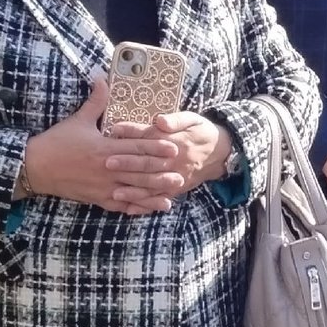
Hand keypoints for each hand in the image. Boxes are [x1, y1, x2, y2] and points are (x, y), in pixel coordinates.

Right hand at [22, 76, 180, 214]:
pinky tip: (150, 208)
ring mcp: (102, 187)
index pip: (135, 148)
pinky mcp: (97, 199)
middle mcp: (107, 169)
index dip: (156, 148)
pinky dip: (136, 207)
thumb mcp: (78, 119)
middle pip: (139, 171)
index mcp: (104, 148)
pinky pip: (121, 205)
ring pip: (133, 191)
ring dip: (153, 192)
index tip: (173, 147)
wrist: (35, 168)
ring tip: (172, 192)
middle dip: (161, 172)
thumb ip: (96, 100)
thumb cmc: (56, 142)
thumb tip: (102, 77)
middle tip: (181, 171)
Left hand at [105, 111, 232, 198]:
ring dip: (133, 189)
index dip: (132, 133)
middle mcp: (175, 161)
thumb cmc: (201, 132)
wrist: (220, 153)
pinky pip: (158, 198)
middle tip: (107, 162)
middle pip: (148, 163)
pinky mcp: (176, 188)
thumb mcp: (192, 119)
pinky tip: (128, 207)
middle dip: (127, 163)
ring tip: (114, 191)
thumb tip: (160, 120)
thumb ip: (176, 120)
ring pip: (152, 185)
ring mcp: (176, 177)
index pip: (150, 137)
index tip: (114, 130)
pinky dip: (144, 204)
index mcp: (176, 141)